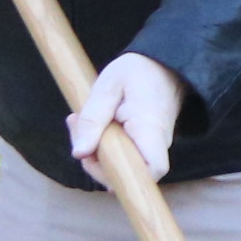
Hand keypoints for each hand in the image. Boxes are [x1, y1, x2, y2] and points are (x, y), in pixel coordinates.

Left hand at [66, 51, 182, 183]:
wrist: (165, 62)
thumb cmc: (139, 71)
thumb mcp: (108, 86)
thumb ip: (93, 118)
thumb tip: (79, 153)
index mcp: (150, 129)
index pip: (154, 169)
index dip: (127, 177)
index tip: (96, 161)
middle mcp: (157, 142)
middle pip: (129, 170)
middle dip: (94, 161)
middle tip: (75, 128)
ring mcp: (153, 143)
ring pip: (123, 162)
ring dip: (95, 150)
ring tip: (78, 121)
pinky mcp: (145, 141)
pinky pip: (125, 153)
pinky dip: (103, 144)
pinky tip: (91, 125)